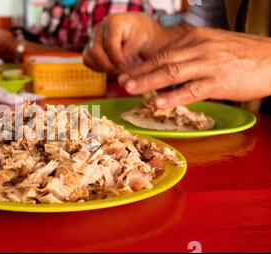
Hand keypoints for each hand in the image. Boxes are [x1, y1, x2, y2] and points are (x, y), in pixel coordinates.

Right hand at [83, 13, 159, 73]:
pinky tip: (112, 67)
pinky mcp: (90, 47)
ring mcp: (92, 38)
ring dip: (103, 67)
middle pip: (95, 51)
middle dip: (109, 65)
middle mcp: (99, 28)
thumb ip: (131, 51)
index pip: (109, 44)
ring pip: (89, 57)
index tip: (127, 66)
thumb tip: (120, 65)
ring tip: (118, 69)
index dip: (117, 58)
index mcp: (113, 22)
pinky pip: (88, 61)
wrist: (137, 30)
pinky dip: (98, 67)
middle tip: (122, 70)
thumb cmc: (141, 33)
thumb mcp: (142, 39)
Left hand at [120, 28, 270, 107]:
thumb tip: (168, 72)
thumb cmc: (244, 55)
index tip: (127, 74)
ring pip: (172, 73)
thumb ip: (191, 56)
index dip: (143, 65)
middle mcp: (200, 48)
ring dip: (148, 82)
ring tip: (131, 90)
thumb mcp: (214, 46)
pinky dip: (173, 97)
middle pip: (162, 61)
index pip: (163, 52)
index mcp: (197, 38)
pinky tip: (158, 103)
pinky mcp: (219, 81)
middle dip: (139, 73)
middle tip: (121, 83)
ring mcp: (209, 64)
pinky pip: (191, 90)